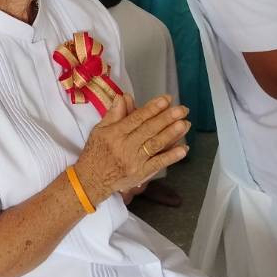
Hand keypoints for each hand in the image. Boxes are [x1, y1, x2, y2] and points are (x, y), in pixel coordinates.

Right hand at [73, 94, 190, 204]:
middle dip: (167, 118)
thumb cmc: (96, 151)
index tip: (166, 99)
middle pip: (149, 129)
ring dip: (172, 134)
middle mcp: (125, 146)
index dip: (152, 108)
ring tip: (185, 124)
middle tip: (182, 109)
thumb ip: (113, 114)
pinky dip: (171, 156)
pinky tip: (183, 149)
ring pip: (155, 145)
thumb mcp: (99, 130)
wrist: (91, 179)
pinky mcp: (140, 173)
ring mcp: (134, 161)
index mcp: (115, 133)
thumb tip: (124, 97)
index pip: (136, 118)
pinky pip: (158, 163)